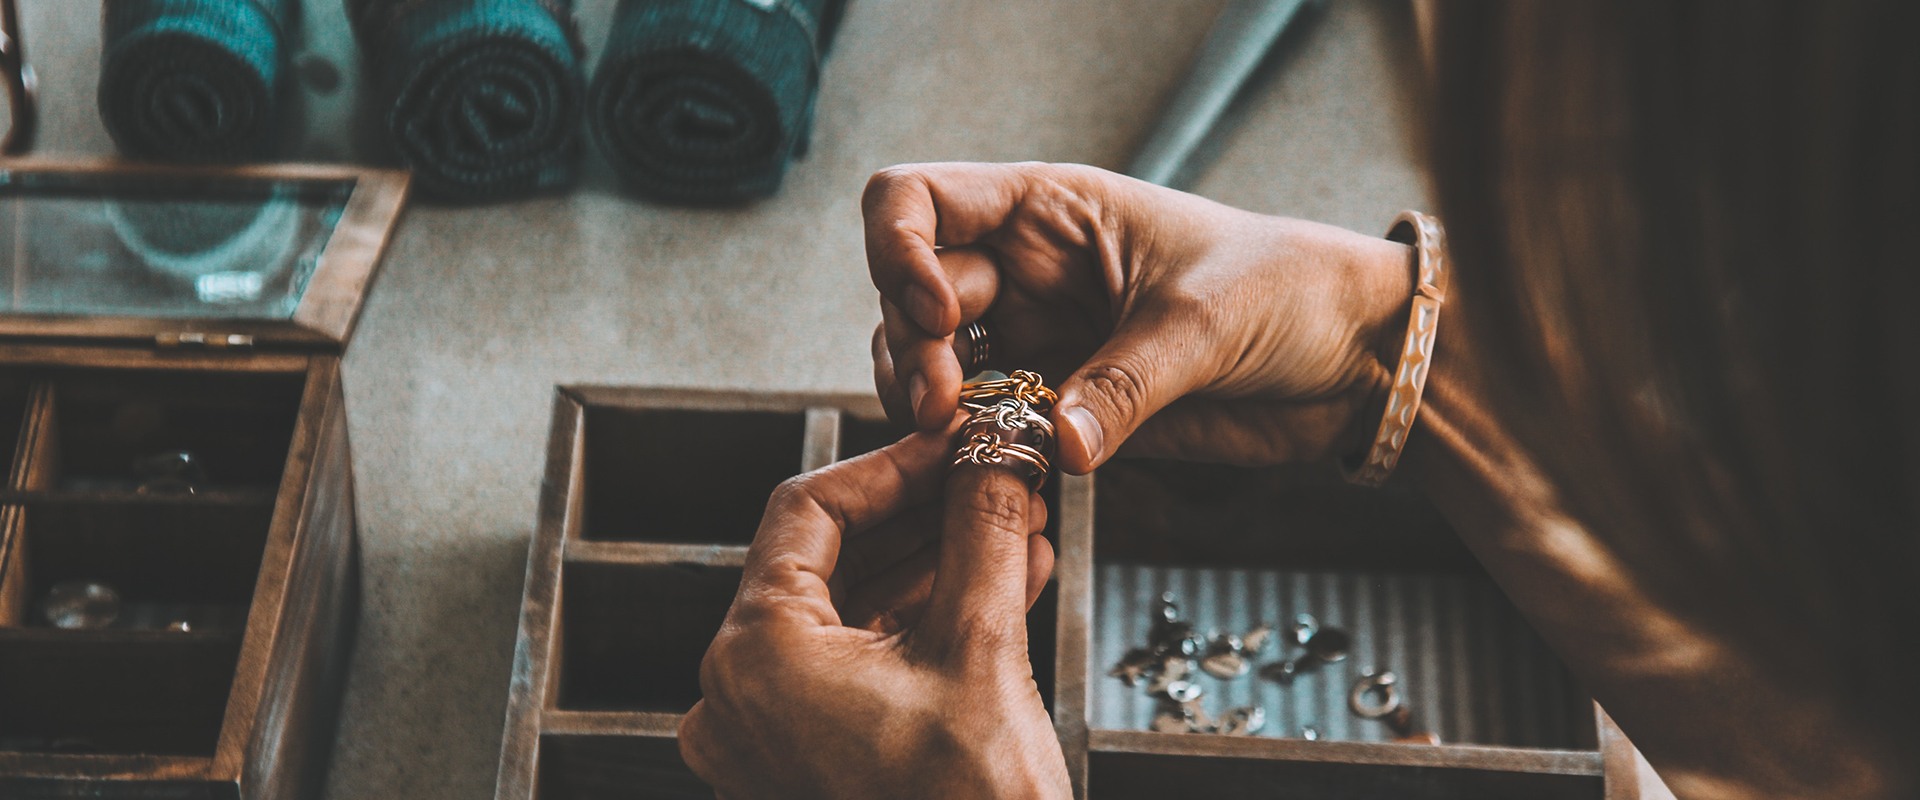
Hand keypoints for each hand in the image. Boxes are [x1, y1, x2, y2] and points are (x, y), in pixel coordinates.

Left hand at [678, 428, 1070, 799]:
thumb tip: (996, 454)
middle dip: (926, 515)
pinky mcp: (806, 768)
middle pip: (830, 561)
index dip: (892, 463)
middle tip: (997, 477)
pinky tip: (1002, 583)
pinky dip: (923, 627)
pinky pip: (859, 670)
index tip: (958, 440)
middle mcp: (739, 698)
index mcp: (754, 657)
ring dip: (936, 566)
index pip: (808, 511)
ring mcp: (768, 741)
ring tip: (1017, 526)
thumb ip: (983, 530)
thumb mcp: (983, 647)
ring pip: (851, 615)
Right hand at [866, 162, 1415, 470]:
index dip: (899, 250)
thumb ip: (1127, 382)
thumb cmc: (1291, 291)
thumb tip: (1056, 441)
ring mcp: (1034, 339)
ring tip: (960, 441)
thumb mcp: (1207, 321)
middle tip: (944, 411)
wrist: (1352, 358)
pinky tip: (993, 470)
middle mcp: (1024, 270)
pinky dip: (968, 452)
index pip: (917, 201)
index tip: (940, 312)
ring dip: (925, 405)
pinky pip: (980, 428)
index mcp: (1048, 210)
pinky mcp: (1056, 406)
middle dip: (911, 351)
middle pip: (909, 295)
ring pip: (928, 366)